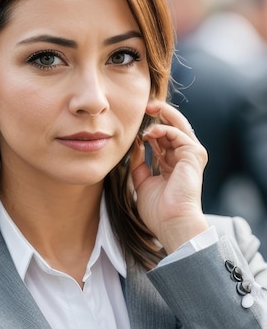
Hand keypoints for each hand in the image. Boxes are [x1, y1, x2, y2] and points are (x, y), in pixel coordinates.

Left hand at [130, 100, 208, 253]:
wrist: (172, 222)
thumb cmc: (158, 210)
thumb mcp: (142, 183)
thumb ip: (139, 164)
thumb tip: (135, 145)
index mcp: (172, 165)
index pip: (162, 139)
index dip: (149, 129)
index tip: (134, 125)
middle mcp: (183, 158)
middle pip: (173, 128)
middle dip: (160, 114)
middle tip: (145, 106)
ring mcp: (191, 155)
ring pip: (178, 125)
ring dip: (162, 115)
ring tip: (147, 109)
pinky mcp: (194, 154)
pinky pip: (178, 133)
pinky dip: (163, 129)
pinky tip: (149, 132)